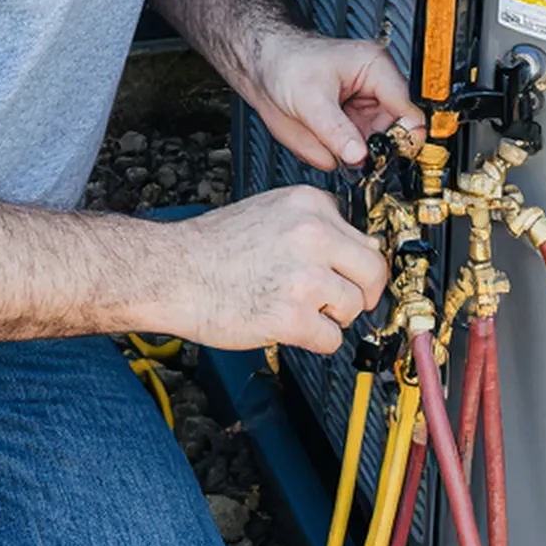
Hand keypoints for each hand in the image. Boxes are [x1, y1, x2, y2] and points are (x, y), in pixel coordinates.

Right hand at [162, 188, 390, 353]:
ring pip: (354, 307)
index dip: (355, 263)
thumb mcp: (269, 212)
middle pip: (373, 271)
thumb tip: (356, 251)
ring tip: (299, 309)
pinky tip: (290, 328)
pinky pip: (331, 339)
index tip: (349, 275)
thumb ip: (313, 225)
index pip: (364, 236)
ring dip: (333, 317)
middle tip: (344, 302)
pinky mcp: (292, 317)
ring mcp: (305, 277)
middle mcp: (313, 235)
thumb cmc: (211, 247)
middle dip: (363, 292)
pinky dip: (316, 341)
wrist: (171, 273)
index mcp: (309, 204)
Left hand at [246, 28, 424, 171]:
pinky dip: (329, 154)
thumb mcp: (310, 99)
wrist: (261, 66)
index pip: (409, 113)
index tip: (383, 158)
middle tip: (339, 148)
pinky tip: (313, 136)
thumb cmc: (286, 63)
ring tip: (317, 132)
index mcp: (377, 70)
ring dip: (343, 153)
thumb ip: (336, 131)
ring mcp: (361, 113)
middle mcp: (375, 92)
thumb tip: (359, 157)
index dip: (402, 139)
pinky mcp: (347, 129)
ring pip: (366, 152)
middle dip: (365, 150)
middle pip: (391, 137)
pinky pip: (346, 156)